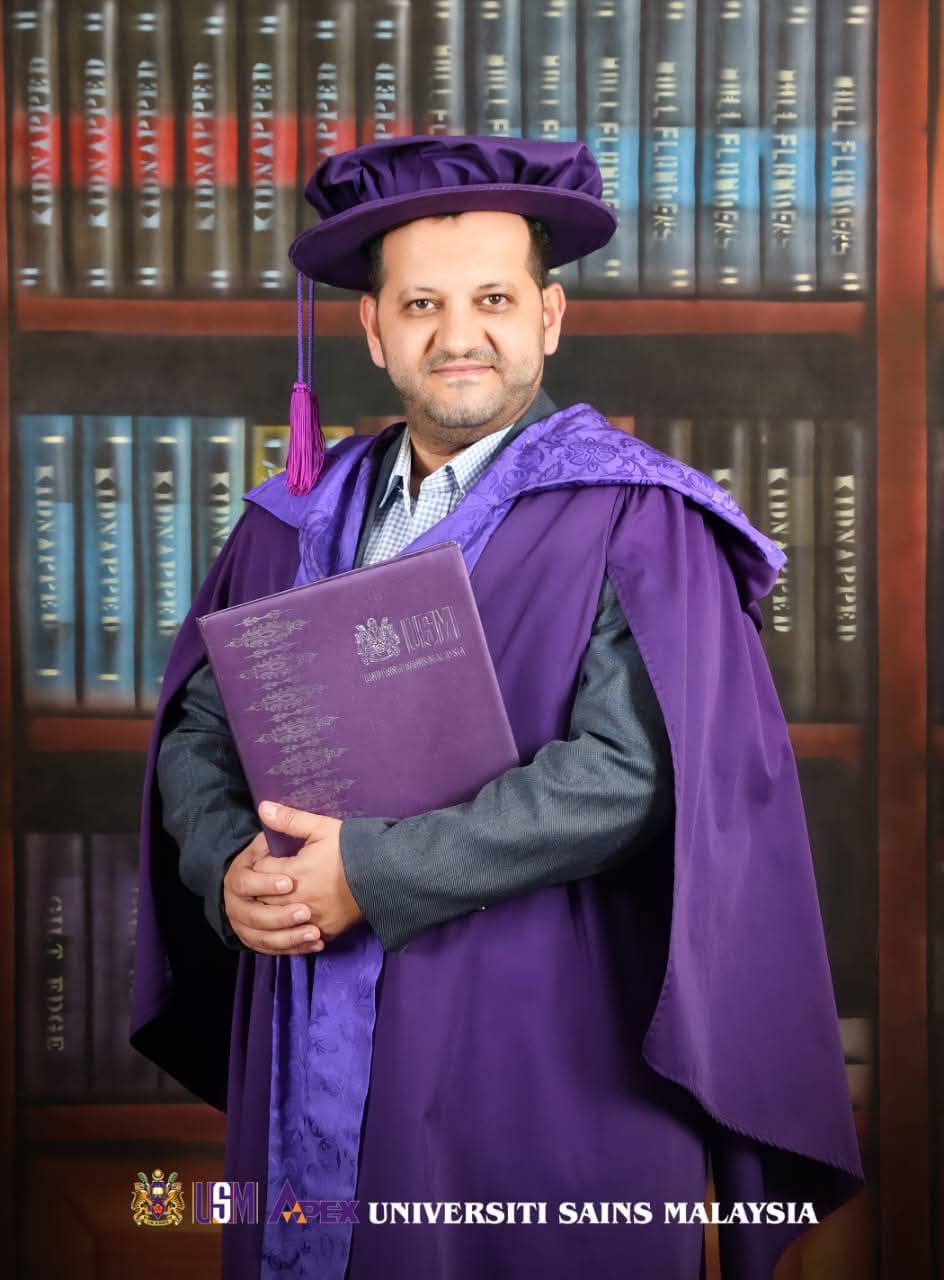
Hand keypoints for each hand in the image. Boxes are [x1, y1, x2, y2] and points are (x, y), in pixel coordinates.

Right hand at [222, 829, 324, 955]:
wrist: (264, 881)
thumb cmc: (277, 855)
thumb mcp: (281, 837)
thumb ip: (281, 823)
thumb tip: (266, 805)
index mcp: (238, 876)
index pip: (247, 883)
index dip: (266, 884)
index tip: (290, 882)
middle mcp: (236, 904)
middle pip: (253, 916)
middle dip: (280, 917)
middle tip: (306, 912)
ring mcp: (245, 924)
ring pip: (262, 938)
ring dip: (288, 938)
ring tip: (314, 932)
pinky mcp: (257, 939)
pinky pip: (271, 949)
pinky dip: (292, 949)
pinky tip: (314, 945)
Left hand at [254, 801, 365, 942]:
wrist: (387, 874)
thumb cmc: (354, 848)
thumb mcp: (322, 828)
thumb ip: (290, 819)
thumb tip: (263, 807)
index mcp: (294, 872)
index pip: (258, 871)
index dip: (260, 862)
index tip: (268, 857)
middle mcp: (298, 899)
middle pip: (262, 899)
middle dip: (260, 888)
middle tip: (269, 878)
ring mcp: (312, 918)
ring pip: (277, 920)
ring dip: (273, 910)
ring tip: (280, 897)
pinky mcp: (326, 930)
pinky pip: (299, 935)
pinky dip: (293, 928)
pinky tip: (296, 917)